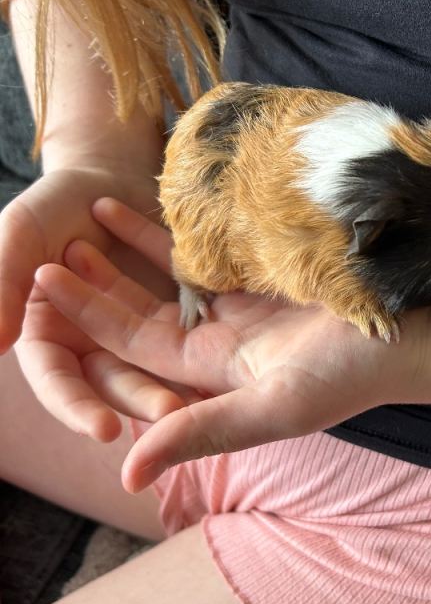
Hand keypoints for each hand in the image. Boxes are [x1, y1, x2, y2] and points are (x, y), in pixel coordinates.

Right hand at [0, 166, 182, 439]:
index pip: (58, 384)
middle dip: (142, 401)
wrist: (109, 173)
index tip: (104, 429)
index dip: (77, 408)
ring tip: (206, 400)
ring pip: (159, 368)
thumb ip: (3, 282)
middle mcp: (95, 346)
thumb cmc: (52, 205)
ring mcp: (141, 334)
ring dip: (180, 383)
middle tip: (172, 415)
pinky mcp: (178, 317)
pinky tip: (235, 361)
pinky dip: (208, 344)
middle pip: (115, 384)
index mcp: (49, 339)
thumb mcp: (21, 236)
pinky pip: (193, 335)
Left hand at [35, 199, 430, 491]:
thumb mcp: (271, 410)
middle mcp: (222, 340)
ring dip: (135, 243)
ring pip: (176, 272)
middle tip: (53, 239)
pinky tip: (162, 196)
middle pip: (146, 308)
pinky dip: (188, 223)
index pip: (131, 344)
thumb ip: (199, 434)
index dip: (88, 315)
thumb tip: (125, 477)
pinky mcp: (273, 272)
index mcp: (212, 373)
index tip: (45, 279)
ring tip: (93, 205)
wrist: (419, 333)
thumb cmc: (352, 375)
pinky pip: (218, 246)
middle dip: (100, 277)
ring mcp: (248, 303)